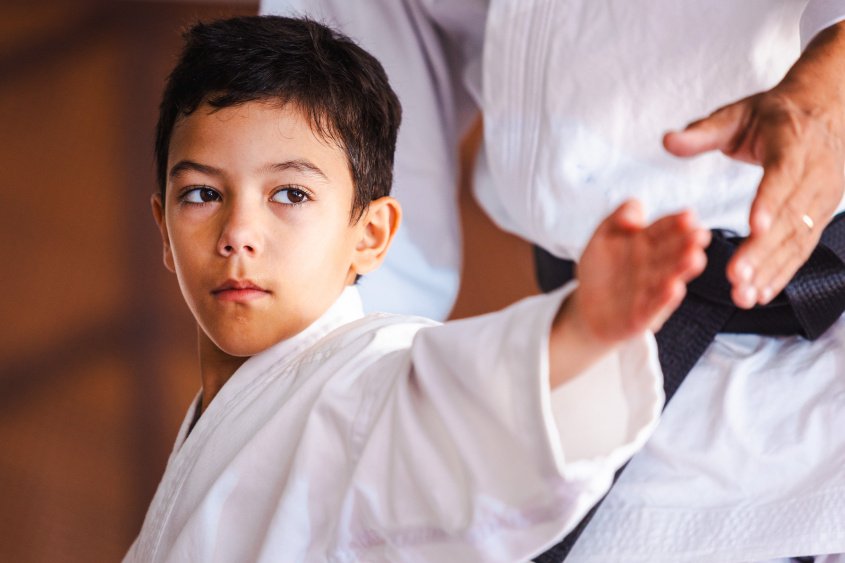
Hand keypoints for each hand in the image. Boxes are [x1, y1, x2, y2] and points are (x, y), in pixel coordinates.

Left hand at [569, 200, 709, 342]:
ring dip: (681, 269)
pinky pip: (653, 307)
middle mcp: (653, 266)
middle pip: (670, 253)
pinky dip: (663, 299)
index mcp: (646, 243)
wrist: (587, 309)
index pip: (663, 230)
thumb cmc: (601, 270)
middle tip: (701, 235)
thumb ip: (620, 217)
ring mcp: (650, 291)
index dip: (675, 223)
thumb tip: (637, 208)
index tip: (689, 216)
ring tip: (694, 258)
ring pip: (667, 278)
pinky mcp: (642, 316)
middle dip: (685, 244)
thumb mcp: (604, 236)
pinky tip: (674, 288)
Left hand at [663, 22, 844, 308]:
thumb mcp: (737, 114)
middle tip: (736, 277)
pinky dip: (782, 272)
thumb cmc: (772, 115)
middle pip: (790, 217)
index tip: (755, 226)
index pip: (783, 176)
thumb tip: (667, 140)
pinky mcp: (819, 216)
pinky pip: (801, 249)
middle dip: (763, 251)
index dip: (770, 201)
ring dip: (771, 270)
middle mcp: (815, 174)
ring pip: (797, 239)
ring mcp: (822, 199)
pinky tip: (761, 293)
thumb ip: (703, 132)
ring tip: (744, 295)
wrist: (825, 111)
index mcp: (793, 145)